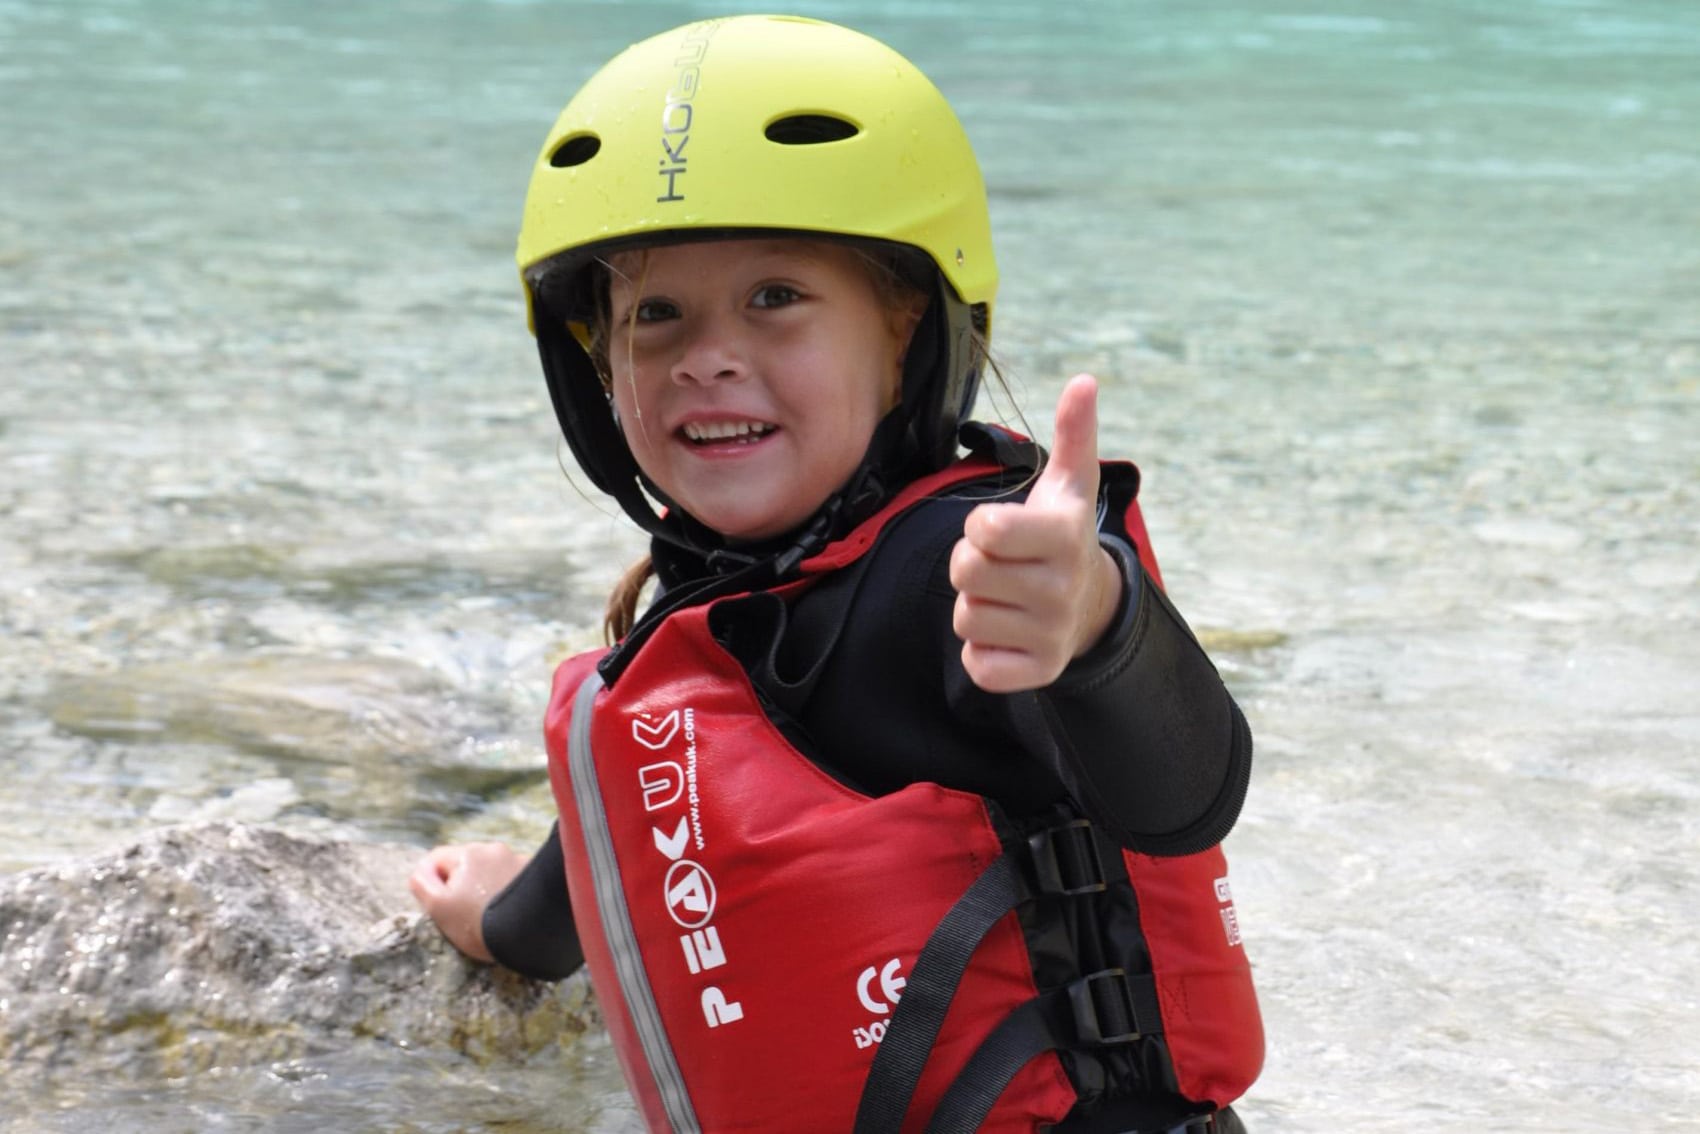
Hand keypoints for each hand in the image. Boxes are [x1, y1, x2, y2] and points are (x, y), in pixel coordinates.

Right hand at [408, 841, 527, 962]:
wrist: (527, 935)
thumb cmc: (477, 923)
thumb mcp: (439, 907)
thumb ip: (423, 883)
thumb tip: (421, 870)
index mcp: (468, 853)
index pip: (437, 859)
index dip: (433, 882)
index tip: (442, 905)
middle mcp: (494, 849)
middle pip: (465, 864)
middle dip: (462, 884)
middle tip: (466, 913)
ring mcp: (518, 859)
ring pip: (490, 871)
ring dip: (486, 886)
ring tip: (491, 914)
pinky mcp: (536, 874)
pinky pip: (512, 878)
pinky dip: (507, 891)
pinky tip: (509, 911)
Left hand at [949, 373, 1121, 693]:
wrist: (1093, 607)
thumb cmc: (1059, 536)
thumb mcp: (1069, 485)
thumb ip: (1073, 433)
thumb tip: (1083, 380)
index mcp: (1064, 537)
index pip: (983, 528)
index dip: (981, 526)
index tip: (1004, 530)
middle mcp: (1062, 588)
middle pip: (965, 572)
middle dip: (973, 565)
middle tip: (1002, 565)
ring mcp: (1052, 634)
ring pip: (965, 617)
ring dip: (976, 606)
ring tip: (1008, 597)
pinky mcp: (1038, 672)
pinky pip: (976, 664)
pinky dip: (982, 651)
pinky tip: (1008, 633)